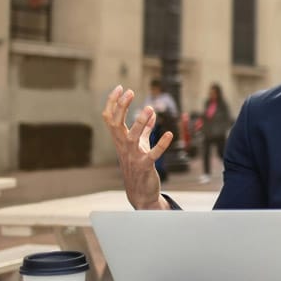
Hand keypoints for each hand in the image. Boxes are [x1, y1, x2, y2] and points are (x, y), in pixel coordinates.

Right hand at [101, 85, 171, 209]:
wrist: (141, 193)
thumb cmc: (139, 166)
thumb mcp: (140, 145)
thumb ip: (145, 130)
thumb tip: (151, 113)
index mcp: (120, 140)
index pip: (110, 119)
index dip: (113, 103)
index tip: (120, 87)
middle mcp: (123, 147)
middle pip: (116, 124)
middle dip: (121, 107)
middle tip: (129, 92)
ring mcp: (133, 157)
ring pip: (132, 138)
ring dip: (140, 123)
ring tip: (149, 108)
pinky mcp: (145, 167)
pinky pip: (152, 155)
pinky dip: (161, 145)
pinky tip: (169, 134)